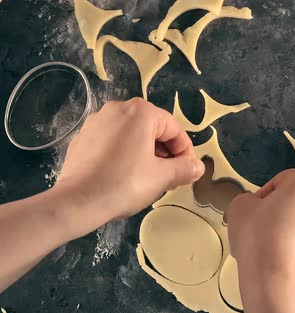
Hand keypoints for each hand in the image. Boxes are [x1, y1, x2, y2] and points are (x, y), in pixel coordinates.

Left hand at [55, 98, 204, 237]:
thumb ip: (185, 168)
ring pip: (132, 135)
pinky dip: (124, 154)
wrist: (77, 202)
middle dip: (165, 152)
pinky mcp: (83, 137)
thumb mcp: (163, 177)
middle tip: (170, 177)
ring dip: (146, 153)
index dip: (185, 152)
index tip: (187, 172)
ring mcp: (96, 122)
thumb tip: (198, 167)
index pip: (174, 129)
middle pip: (153, 129)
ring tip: (149, 178)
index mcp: (141, 112)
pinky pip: (113, 142)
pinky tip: (124, 176)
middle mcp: (118, 109)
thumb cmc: (125, 184)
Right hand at [227, 169, 294, 312]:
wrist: (276, 284)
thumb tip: (261, 210)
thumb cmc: (258, 237)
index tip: (255, 212)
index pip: (282, 181)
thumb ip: (251, 199)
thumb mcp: (240, 206)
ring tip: (273, 246)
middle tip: (263, 227)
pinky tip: (284, 258)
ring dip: (293, 227)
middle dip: (282, 209)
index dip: (265, 195)